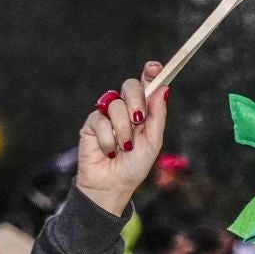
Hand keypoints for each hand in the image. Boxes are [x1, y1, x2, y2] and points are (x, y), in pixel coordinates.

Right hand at [75, 62, 167, 216]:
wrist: (112, 185)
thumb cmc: (134, 166)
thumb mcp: (153, 142)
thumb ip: (158, 116)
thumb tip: (164, 88)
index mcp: (143, 111)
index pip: (146, 85)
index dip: (150, 73)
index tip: (154, 68)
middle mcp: (125, 108)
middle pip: (129, 86)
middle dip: (136, 100)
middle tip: (138, 120)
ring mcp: (107, 114)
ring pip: (115, 104)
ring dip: (123, 129)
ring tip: (124, 147)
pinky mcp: (91, 124)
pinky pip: (99, 120)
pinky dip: (107, 139)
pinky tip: (108, 151)